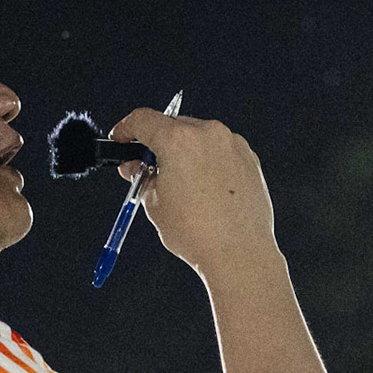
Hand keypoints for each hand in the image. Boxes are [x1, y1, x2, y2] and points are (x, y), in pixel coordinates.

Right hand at [108, 110, 275, 277]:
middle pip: (172, 126)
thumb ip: (142, 178)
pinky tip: (204, 190)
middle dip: (157, 145)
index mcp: (178, 140)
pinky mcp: (249, 158)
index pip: (143, 120)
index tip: (123, 138)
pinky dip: (207, 162)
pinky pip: (220, 151)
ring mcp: (232, 144)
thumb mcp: (154, 204)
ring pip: (198, 138)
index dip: (126, 129)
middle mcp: (208, 134)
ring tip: (179, 186)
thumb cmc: (199, 234)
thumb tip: (137, 168)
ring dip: (184, 153)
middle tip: (147, 170)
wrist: (239, 253)